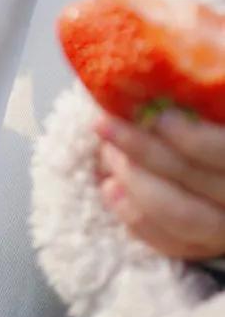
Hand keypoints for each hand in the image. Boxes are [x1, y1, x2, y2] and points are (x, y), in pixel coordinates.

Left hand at [94, 109, 224, 261]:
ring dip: (135, 183)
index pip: (221, 151)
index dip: (189, 137)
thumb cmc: (207, 119)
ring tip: (106, 154)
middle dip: (143, 150)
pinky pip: (170, 243)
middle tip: (104, 125)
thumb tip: (165, 69)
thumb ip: (196, 95)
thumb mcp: (211, 104)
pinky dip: (135, 217)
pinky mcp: (203, 246)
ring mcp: (224, 228)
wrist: (206, 161)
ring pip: (181, 217)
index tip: (155, 116)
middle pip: (193, 179)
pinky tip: (110, 188)